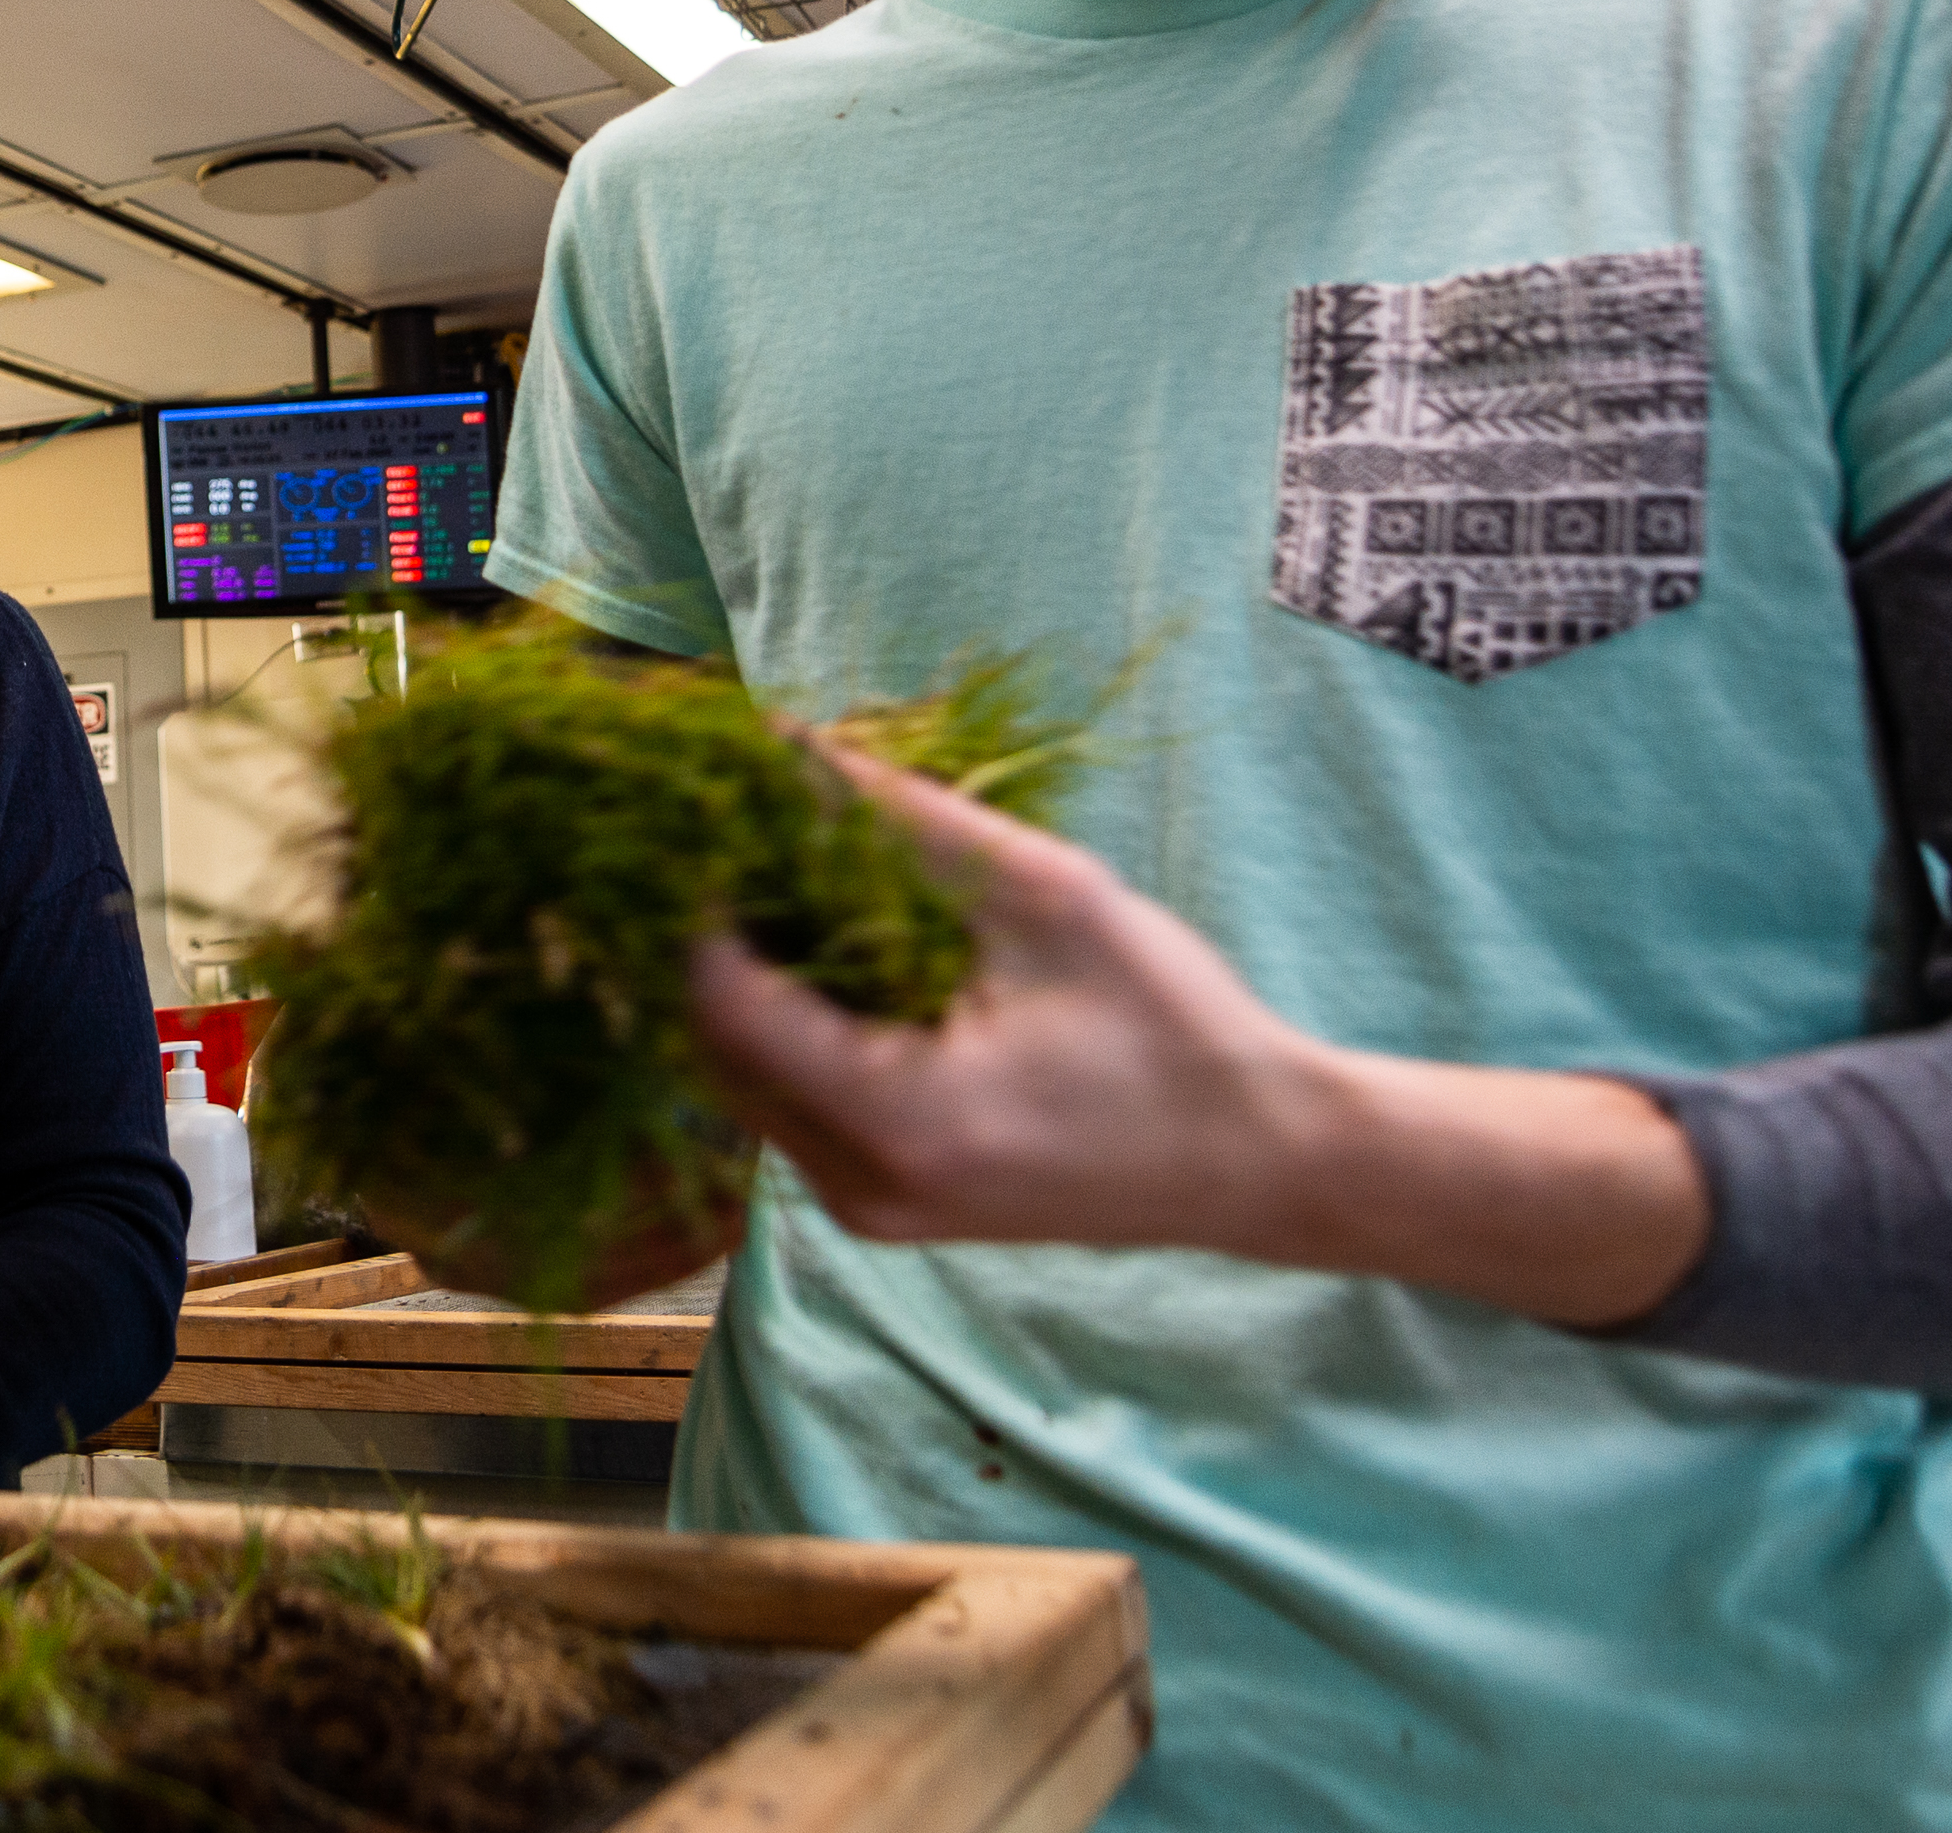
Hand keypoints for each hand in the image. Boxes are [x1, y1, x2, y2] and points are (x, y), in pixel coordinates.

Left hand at [688, 745, 1709, 1327]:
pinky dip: (782, 1021)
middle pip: (708, 1041)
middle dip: (704, 926)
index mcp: (898, 1119)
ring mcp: (864, 1208)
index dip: (694, 893)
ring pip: (735, 1075)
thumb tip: (784, 741)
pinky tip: (818, 943)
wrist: (1257, 1162)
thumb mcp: (1047, 896)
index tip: (697, 807)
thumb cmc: (1172, 1027)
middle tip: (722, 823)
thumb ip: (905, 820)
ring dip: (739, 973)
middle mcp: (857, 1186)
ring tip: (768, 868)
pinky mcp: (878, 1202)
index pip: (720, 998)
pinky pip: (785, 1101)